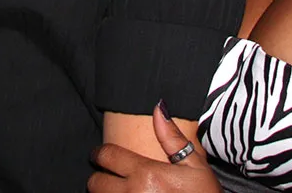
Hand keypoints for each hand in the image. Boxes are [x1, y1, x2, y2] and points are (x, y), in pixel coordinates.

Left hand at [88, 103, 220, 192]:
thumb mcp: (196, 167)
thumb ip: (173, 138)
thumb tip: (159, 107)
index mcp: (147, 174)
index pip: (106, 156)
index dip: (100, 153)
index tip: (101, 154)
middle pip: (95, 182)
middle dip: (99, 177)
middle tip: (108, 175)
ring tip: (116, 190)